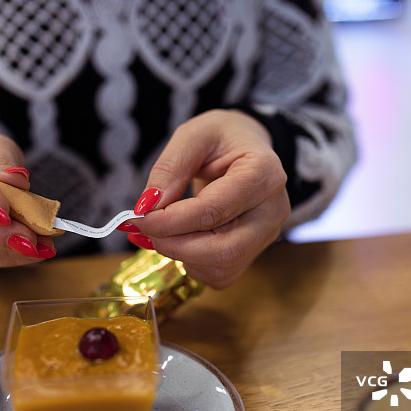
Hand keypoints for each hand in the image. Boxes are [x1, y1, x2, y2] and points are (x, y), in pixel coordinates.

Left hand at [129, 110, 289, 288]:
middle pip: (225, 250)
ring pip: (222, 268)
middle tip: (144, 230)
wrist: (246, 148)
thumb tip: (148, 207)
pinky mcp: (254, 252)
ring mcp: (267, 234)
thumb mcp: (192, 136)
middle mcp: (273, 210)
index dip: (170, 220)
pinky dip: (192, 263)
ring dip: (181, 256)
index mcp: (264, 173)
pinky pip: (220, 274)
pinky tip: (180, 238)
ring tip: (162, 229)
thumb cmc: (222, 138)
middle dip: (175, 246)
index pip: (214, 210)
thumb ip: (170, 168)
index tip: (138, 217)